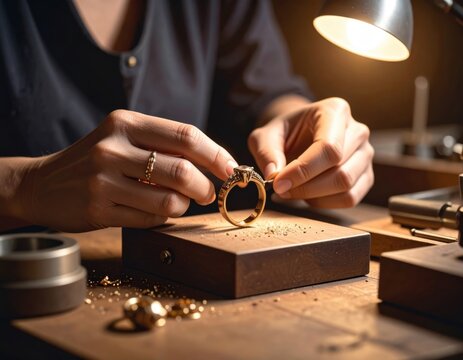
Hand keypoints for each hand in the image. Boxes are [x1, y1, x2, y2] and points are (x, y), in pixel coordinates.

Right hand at [15, 110, 237, 231]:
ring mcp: (104, 179)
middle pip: (183, 170)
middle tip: (208, 194)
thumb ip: (164, 145)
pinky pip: (151, 218)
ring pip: (170, 199)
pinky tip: (156, 211)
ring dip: (184, 206)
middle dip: (206, 187)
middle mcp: (114, 147)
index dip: (215, 154)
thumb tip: (214, 161)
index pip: (186, 136)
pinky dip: (163, 217)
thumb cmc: (96, 160)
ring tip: (180, 203)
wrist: (43, 184)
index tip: (230, 169)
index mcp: (126, 123)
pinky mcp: (99, 209)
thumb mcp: (123, 138)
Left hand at [248, 97, 373, 207]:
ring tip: (291, 191)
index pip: (329, 148)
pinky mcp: (366, 175)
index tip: (278, 184)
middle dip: (305, 186)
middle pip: (340, 171)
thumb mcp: (264, 137)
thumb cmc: (283, 133)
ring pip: (346, 186)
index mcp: (335, 111)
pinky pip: (350, 198)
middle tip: (280, 189)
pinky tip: (307, 195)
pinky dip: (324, 203)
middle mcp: (357, 131)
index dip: (303, 171)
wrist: (297, 136)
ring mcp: (365, 154)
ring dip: (313, 196)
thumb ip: (266, 152)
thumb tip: (274, 175)